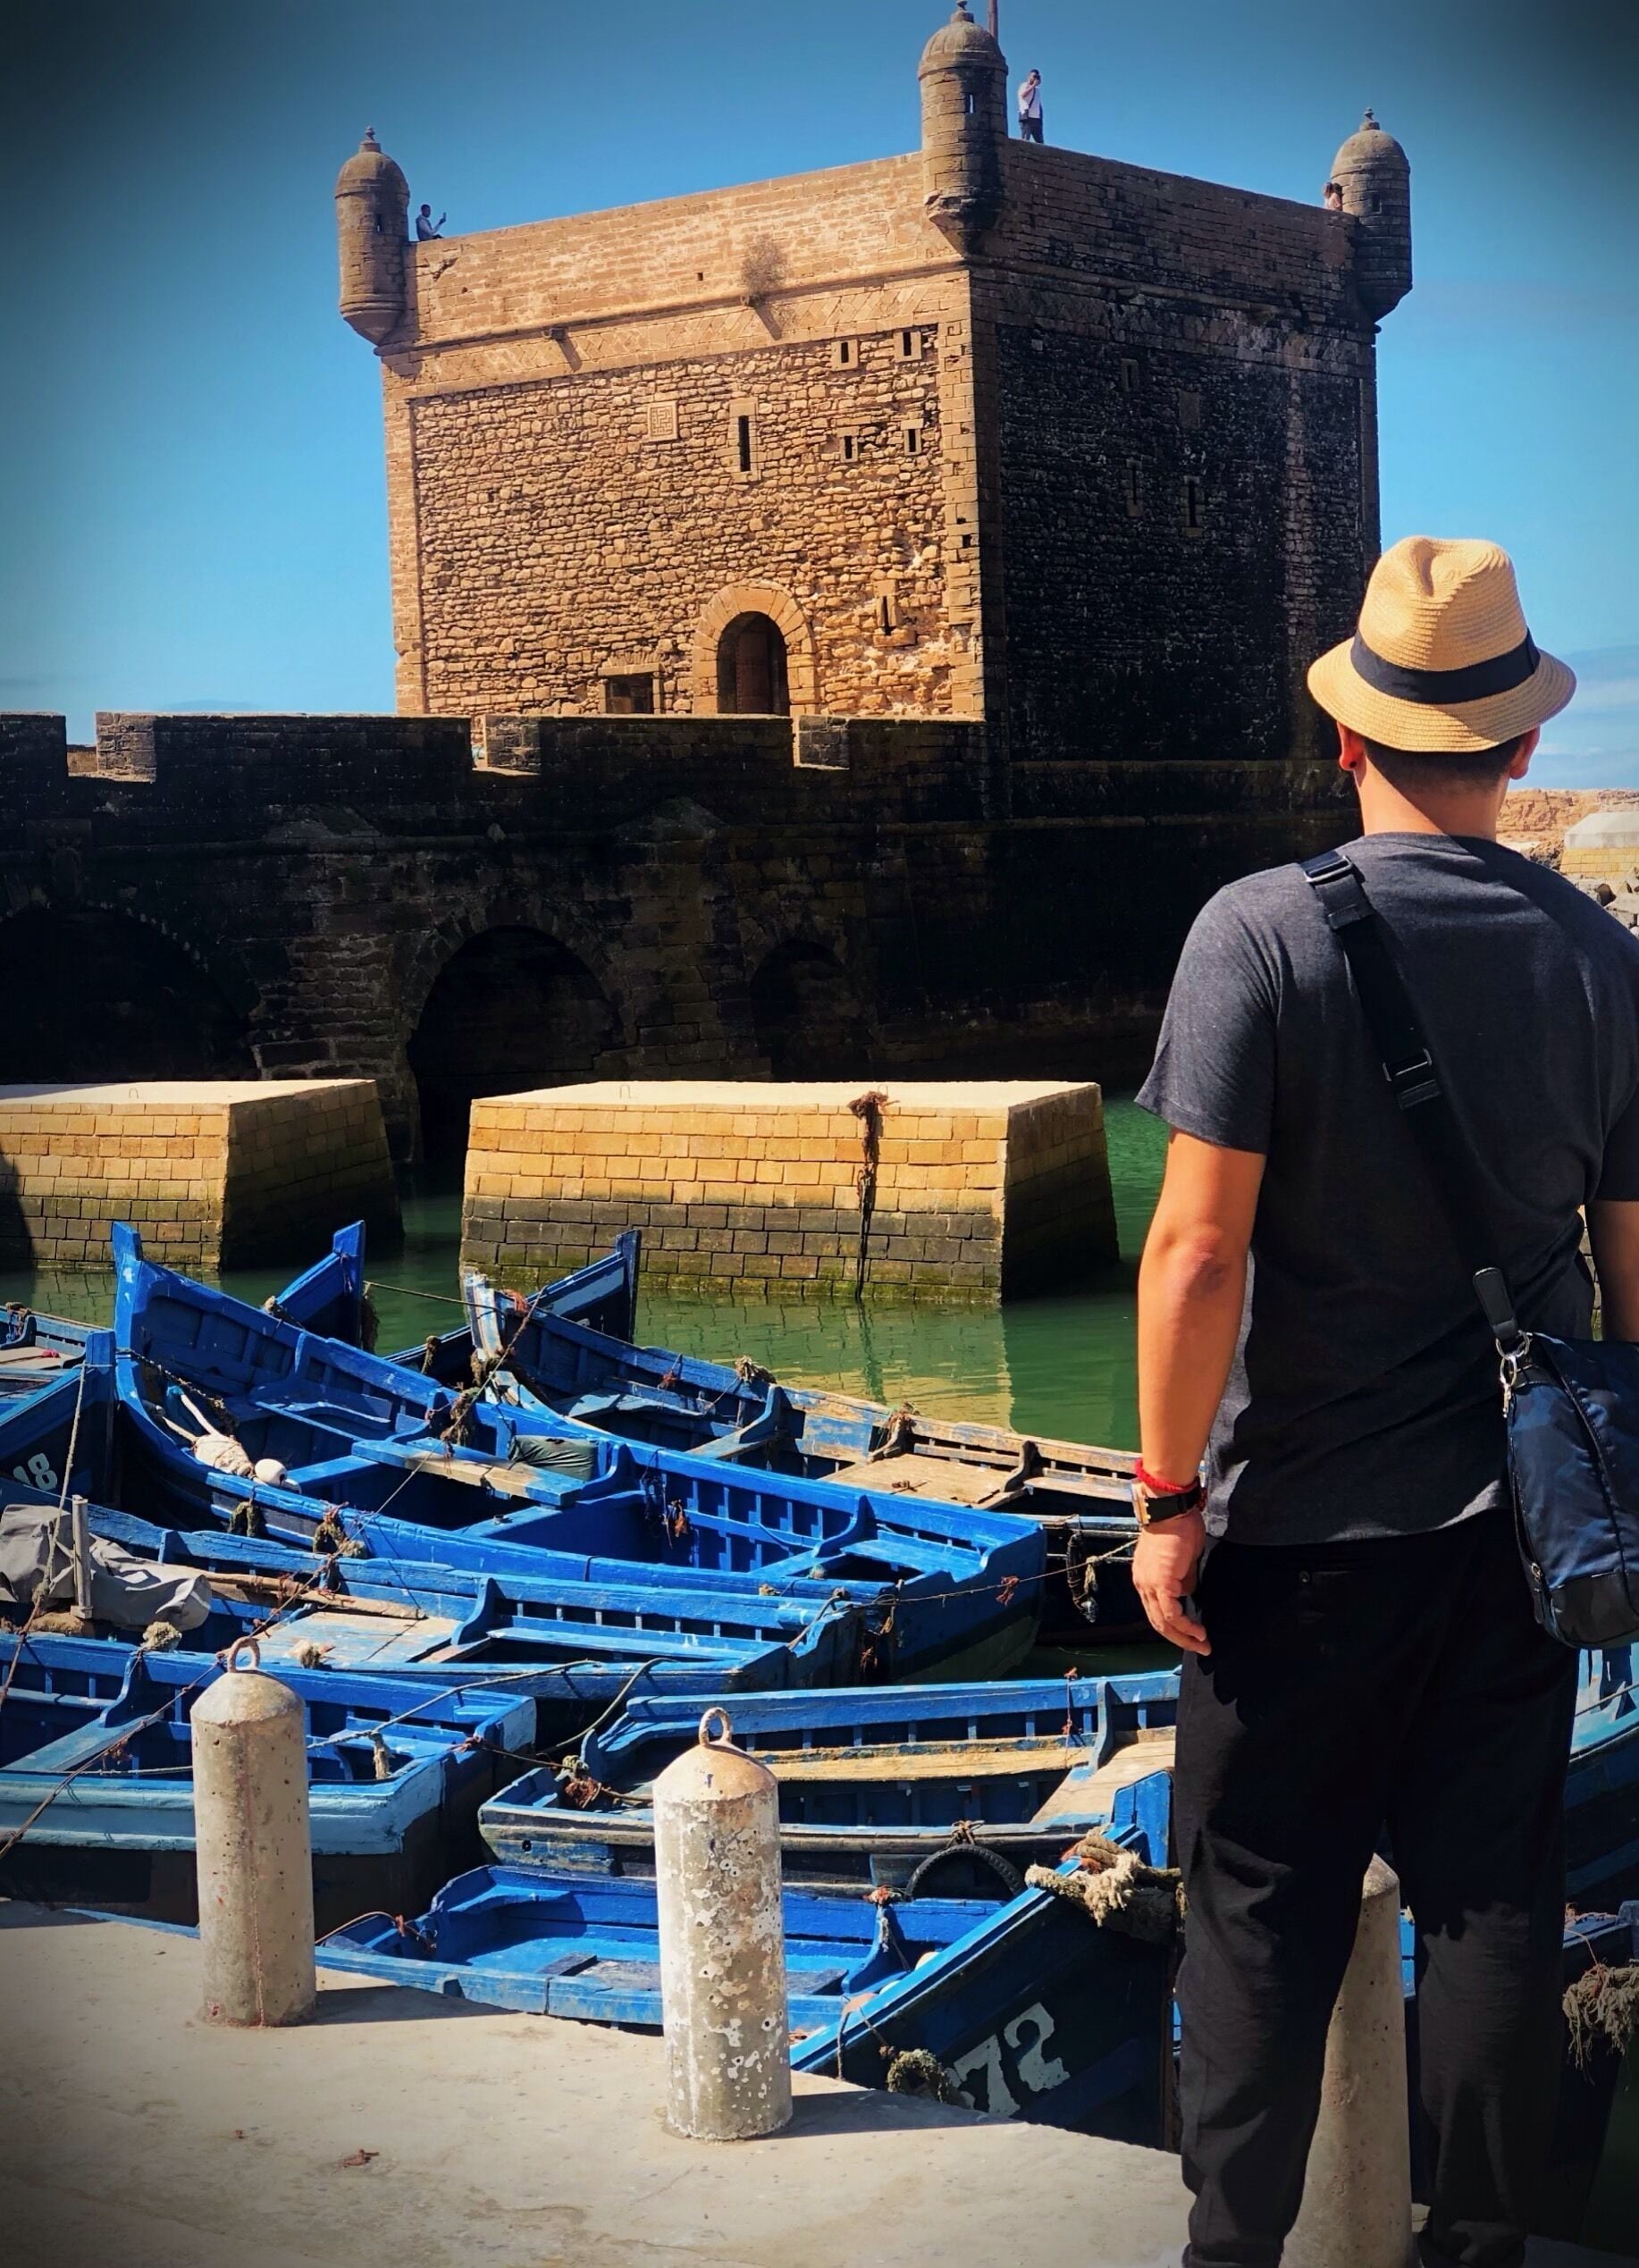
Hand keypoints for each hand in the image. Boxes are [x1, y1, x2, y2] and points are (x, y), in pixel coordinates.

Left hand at [1133, 1508, 1208, 1656]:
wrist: (1171, 1510)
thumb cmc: (1179, 1527)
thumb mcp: (1183, 1560)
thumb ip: (1184, 1579)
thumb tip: (1189, 1593)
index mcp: (1146, 1578)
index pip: (1157, 1610)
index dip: (1174, 1626)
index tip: (1192, 1635)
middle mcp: (1143, 1584)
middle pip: (1158, 1622)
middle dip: (1180, 1638)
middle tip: (1200, 1647)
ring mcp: (1149, 1584)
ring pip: (1163, 1622)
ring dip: (1184, 1637)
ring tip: (1202, 1644)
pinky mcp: (1160, 1583)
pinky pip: (1171, 1613)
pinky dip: (1185, 1626)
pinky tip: (1198, 1632)